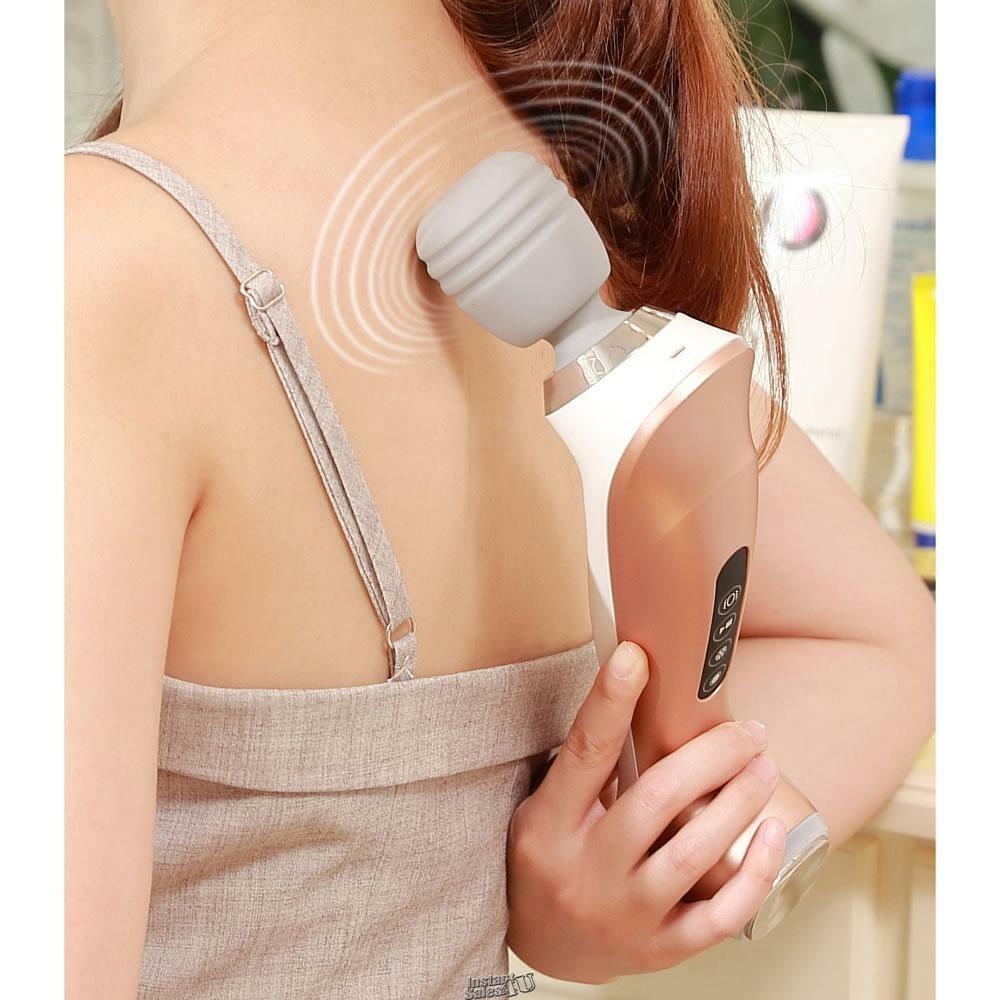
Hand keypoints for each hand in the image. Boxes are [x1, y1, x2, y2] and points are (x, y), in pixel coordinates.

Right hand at [506, 641, 786, 983]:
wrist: (544, 949)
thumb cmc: (549, 860)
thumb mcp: (543, 807)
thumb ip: (585, 766)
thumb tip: (636, 692)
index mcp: (550, 824)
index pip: (584, 752)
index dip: (609, 701)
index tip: (636, 656)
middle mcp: (586, 869)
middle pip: (655, 800)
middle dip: (711, 756)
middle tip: (746, 731)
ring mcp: (625, 914)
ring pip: (693, 855)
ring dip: (738, 802)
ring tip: (763, 766)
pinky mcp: (659, 950)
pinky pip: (720, 917)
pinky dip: (755, 873)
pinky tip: (773, 834)